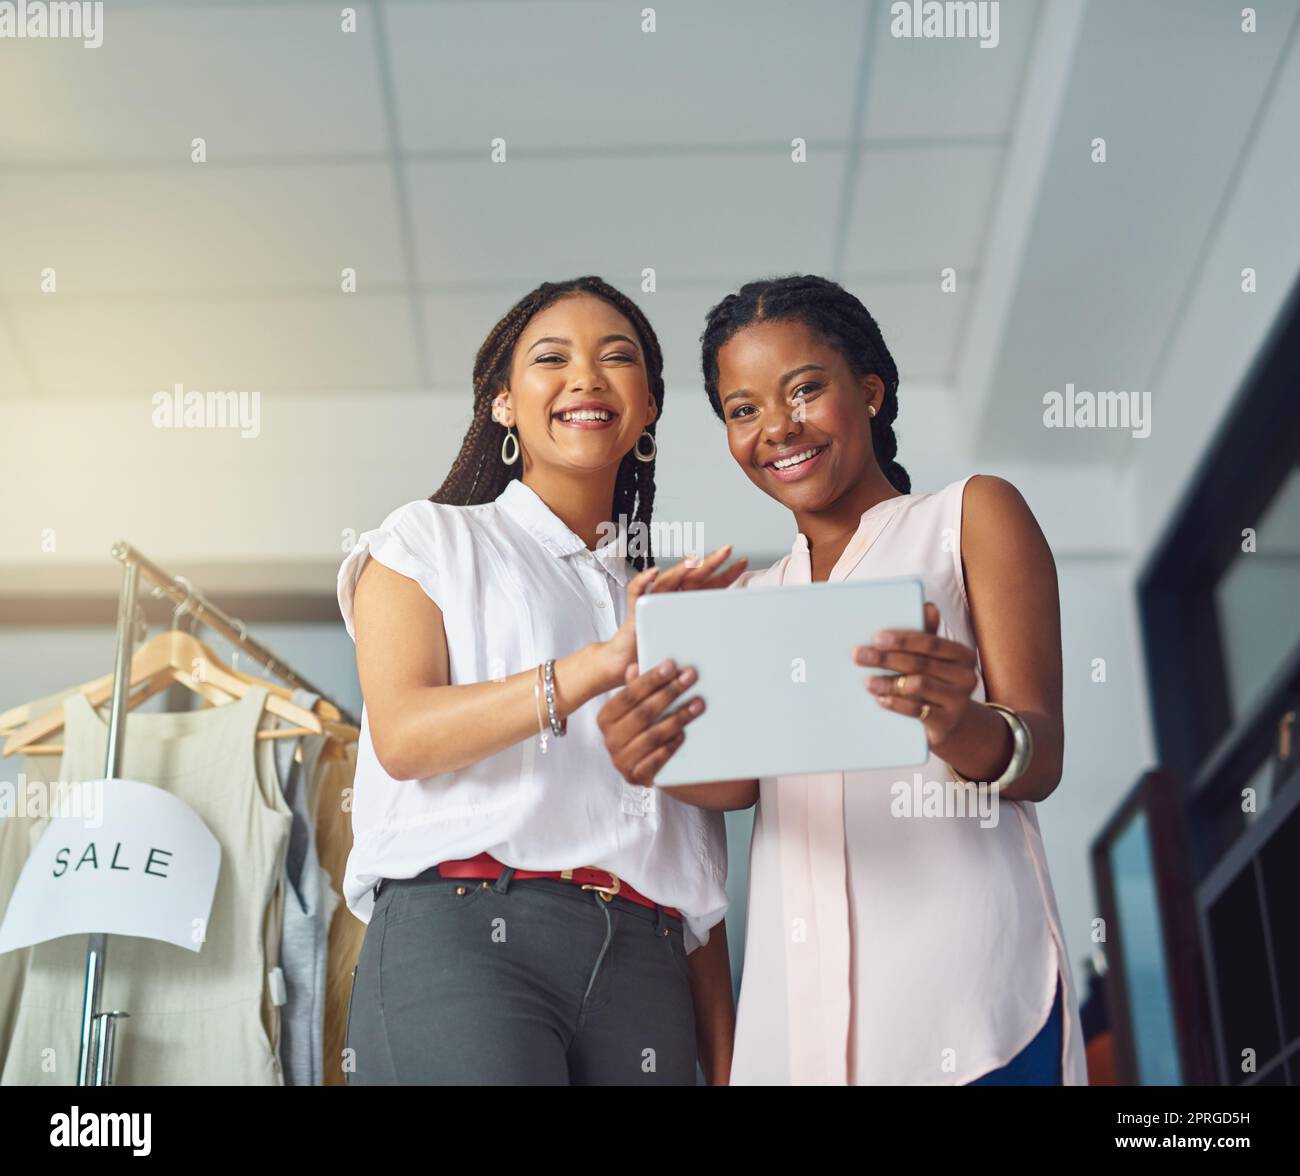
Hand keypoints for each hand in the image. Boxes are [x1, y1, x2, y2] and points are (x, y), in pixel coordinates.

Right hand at [597, 659, 705, 785]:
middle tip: (690, 678)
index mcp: (605, 718)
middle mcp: (610, 740)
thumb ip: (636, 689)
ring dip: (678, 718)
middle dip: (669, 693)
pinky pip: (656, 760)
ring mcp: (621, 760)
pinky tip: (684, 733)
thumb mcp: (639, 709)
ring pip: (652, 735)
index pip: (628, 695)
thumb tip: (633, 666)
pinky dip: (671, 745)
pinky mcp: (636, 777)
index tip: (671, 666)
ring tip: (698, 704)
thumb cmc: (645, 730)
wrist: (651, 769)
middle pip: (642, 713)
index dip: (650, 680)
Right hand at [599, 545, 747, 684]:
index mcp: (686, 602)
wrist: (631, 664)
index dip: (725, 573)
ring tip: (695, 560)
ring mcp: (653, 601)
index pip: (708, 584)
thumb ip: (708, 630)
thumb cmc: (661, 652)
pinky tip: (653, 573)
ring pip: (668, 579)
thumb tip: (737, 625)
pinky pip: (637, 591)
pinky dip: (643, 581)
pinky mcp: (636, 610)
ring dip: (681, 569)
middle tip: (726, 550)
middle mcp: (670, 597)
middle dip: (709, 562)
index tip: (742, 562)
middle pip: (692, 576)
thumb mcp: (692, 641)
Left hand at [851, 602, 978, 747]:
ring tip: (866, 681)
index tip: (875, 637)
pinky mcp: (947, 722)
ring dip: (889, 682)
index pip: (931, 643)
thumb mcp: (932, 660)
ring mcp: (958, 701)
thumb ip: (925, 635)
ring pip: (919, 686)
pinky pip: (918, 711)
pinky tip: (879, 699)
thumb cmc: (935, 682)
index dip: (903, 639)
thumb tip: (927, 605)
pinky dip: (896, 703)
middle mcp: (966, 676)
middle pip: (921, 663)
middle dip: (886, 659)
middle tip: (858, 655)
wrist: (951, 722)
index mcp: (962, 654)